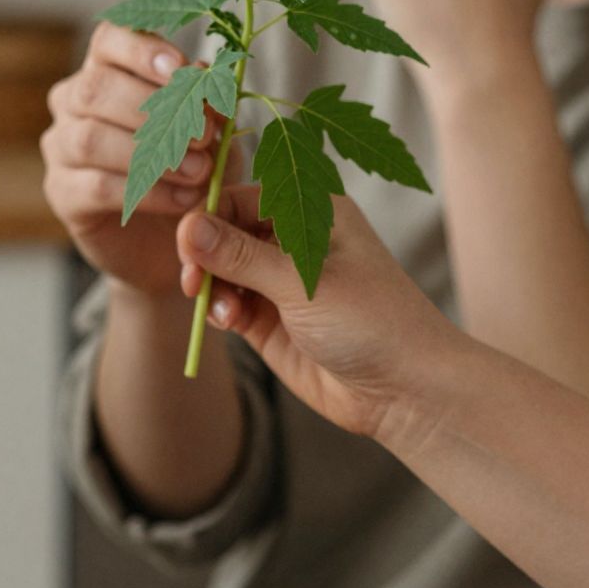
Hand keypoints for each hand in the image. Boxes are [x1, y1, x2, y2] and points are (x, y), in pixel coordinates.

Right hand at [42, 22, 240, 297]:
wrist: (170, 236)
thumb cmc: (190, 167)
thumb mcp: (211, 132)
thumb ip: (205, 102)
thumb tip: (204, 75)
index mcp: (107, 69)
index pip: (108, 39)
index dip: (141, 49)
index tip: (181, 68)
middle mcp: (73, 102)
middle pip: (96, 88)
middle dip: (154, 109)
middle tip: (206, 135)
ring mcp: (60, 148)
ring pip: (90, 138)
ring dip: (150, 154)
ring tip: (200, 172)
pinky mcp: (62, 193)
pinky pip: (96, 187)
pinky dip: (147, 192)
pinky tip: (184, 200)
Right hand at [176, 189, 448, 440]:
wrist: (401, 389)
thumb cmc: (369, 321)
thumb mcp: (302, 282)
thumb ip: (241, 256)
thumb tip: (187, 228)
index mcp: (313, 212)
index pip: (243, 198)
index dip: (210, 218)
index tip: (188, 246)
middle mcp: (295, 242)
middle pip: (226, 233)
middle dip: (205, 256)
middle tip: (194, 284)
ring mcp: (281, 283)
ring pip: (223, 271)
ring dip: (213, 287)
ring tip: (225, 313)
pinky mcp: (270, 321)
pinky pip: (229, 304)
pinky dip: (220, 310)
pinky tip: (228, 322)